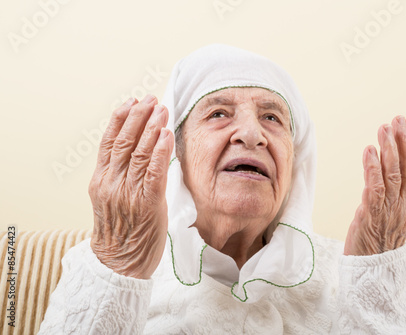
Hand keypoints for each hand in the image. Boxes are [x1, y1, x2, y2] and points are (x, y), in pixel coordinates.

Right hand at [89, 94, 173, 278]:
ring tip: (161, 109)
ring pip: (140, 152)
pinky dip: (160, 151)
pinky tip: (166, 135)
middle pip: (125, 141)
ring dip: (152, 127)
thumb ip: (120, 177)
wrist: (119, 264)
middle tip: (151, 99)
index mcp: (101, 180)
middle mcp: (112, 182)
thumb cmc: (120, 232)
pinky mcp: (147, 203)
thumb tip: (139, 153)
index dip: (121, 119)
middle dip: (139, 116)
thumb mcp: (112, 200)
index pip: (109, 142)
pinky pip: (154, 171)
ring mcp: (128, 192)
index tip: (131, 101)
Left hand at [344, 116, 405, 255]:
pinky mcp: (372, 215)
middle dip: (404, 141)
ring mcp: (390, 210)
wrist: (371, 270)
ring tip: (383, 129)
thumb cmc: (377, 241)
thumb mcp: (391, 216)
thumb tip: (384, 172)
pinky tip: (369, 151)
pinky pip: (375, 187)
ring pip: (394, 174)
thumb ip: (392, 195)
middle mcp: (404, 205)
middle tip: (397, 120)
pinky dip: (373, 168)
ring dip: (389, 149)